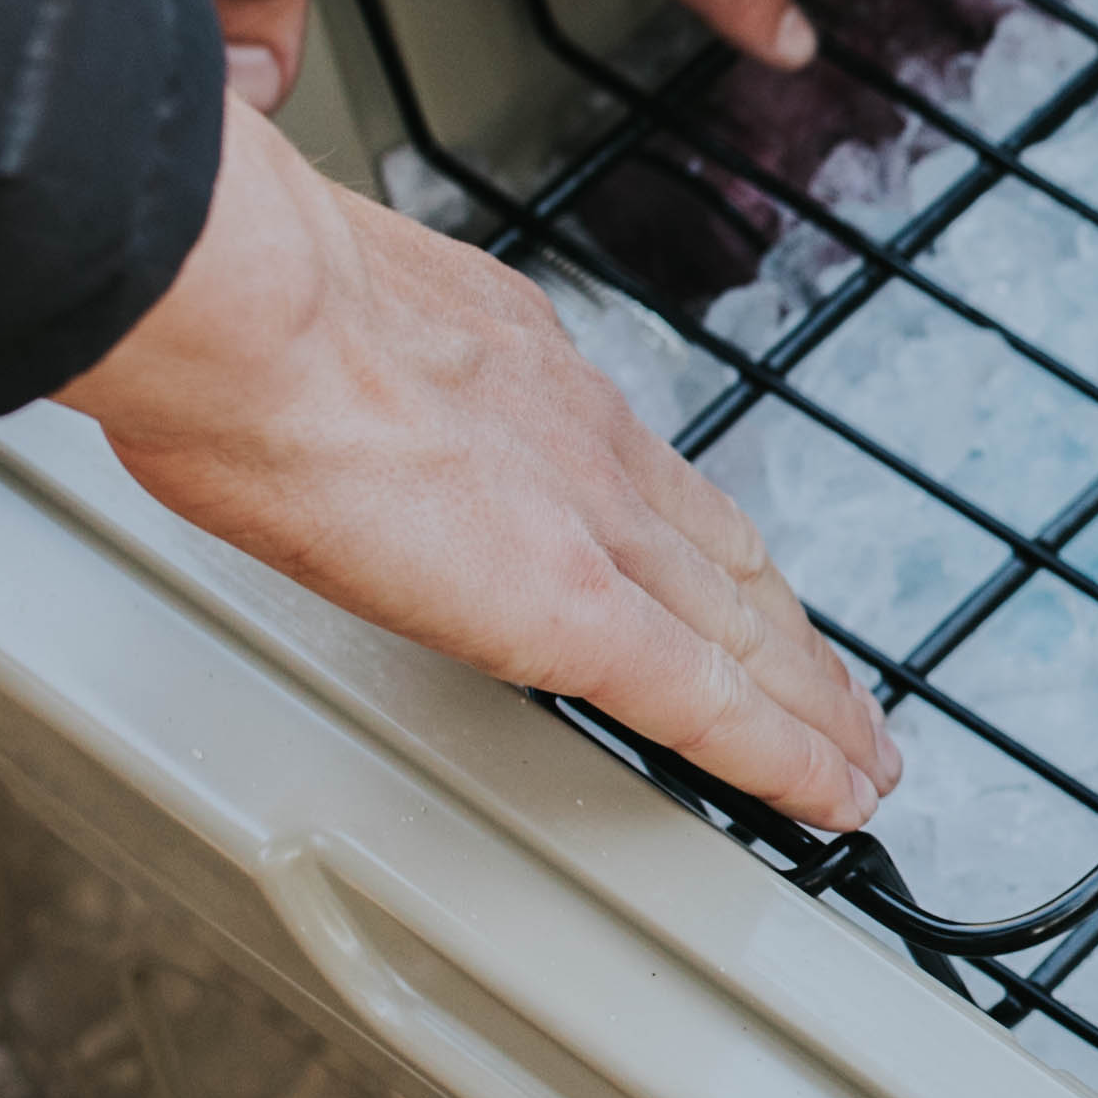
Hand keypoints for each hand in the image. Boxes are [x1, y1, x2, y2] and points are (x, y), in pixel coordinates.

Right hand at [63, 104, 898, 828]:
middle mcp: (584, 441)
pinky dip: (783, 755)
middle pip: (723, 557)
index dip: (703, 543)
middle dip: (786, 632)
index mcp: (523, 370)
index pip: (646, 476)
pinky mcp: (579, 614)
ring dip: (812, 700)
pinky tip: (831, 794)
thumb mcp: (329, 303)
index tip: (735, 583)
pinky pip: (712, 702)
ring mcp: (592, 526)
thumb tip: (304, 369)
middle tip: (843, 692)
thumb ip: (357, 346)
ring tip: (860, 756)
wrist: (253, 314)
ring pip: (745, 630)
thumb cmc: (237, 306)